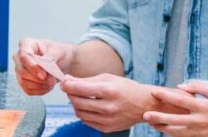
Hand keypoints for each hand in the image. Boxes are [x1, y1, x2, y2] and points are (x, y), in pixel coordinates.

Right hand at [13, 38, 75, 95]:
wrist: (64, 61)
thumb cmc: (59, 52)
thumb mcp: (57, 51)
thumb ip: (50, 58)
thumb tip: (43, 68)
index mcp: (26, 44)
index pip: (24, 55)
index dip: (32, 66)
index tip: (43, 75)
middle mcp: (19, 57)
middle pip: (22, 71)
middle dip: (37, 78)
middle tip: (51, 80)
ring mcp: (20, 70)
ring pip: (24, 82)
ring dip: (40, 85)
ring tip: (52, 82)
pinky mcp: (24, 81)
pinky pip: (28, 90)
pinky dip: (40, 90)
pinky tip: (48, 86)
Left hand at [60, 74, 191, 132]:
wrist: (144, 105)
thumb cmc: (126, 88)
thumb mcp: (108, 78)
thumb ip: (87, 80)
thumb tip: (68, 79)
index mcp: (109, 91)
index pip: (80, 89)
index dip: (68, 86)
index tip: (63, 83)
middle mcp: (108, 107)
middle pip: (77, 102)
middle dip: (70, 94)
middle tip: (71, 89)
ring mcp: (107, 120)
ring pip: (79, 113)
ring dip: (76, 104)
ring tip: (80, 98)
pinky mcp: (107, 128)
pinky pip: (86, 121)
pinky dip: (84, 113)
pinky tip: (89, 107)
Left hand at [143, 80, 207, 136]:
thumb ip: (198, 86)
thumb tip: (180, 87)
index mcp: (204, 106)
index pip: (180, 100)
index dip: (166, 95)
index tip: (153, 91)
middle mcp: (200, 120)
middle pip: (175, 120)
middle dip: (159, 118)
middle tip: (145, 115)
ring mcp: (200, 132)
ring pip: (177, 132)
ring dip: (163, 128)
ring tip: (151, 124)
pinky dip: (173, 134)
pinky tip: (164, 130)